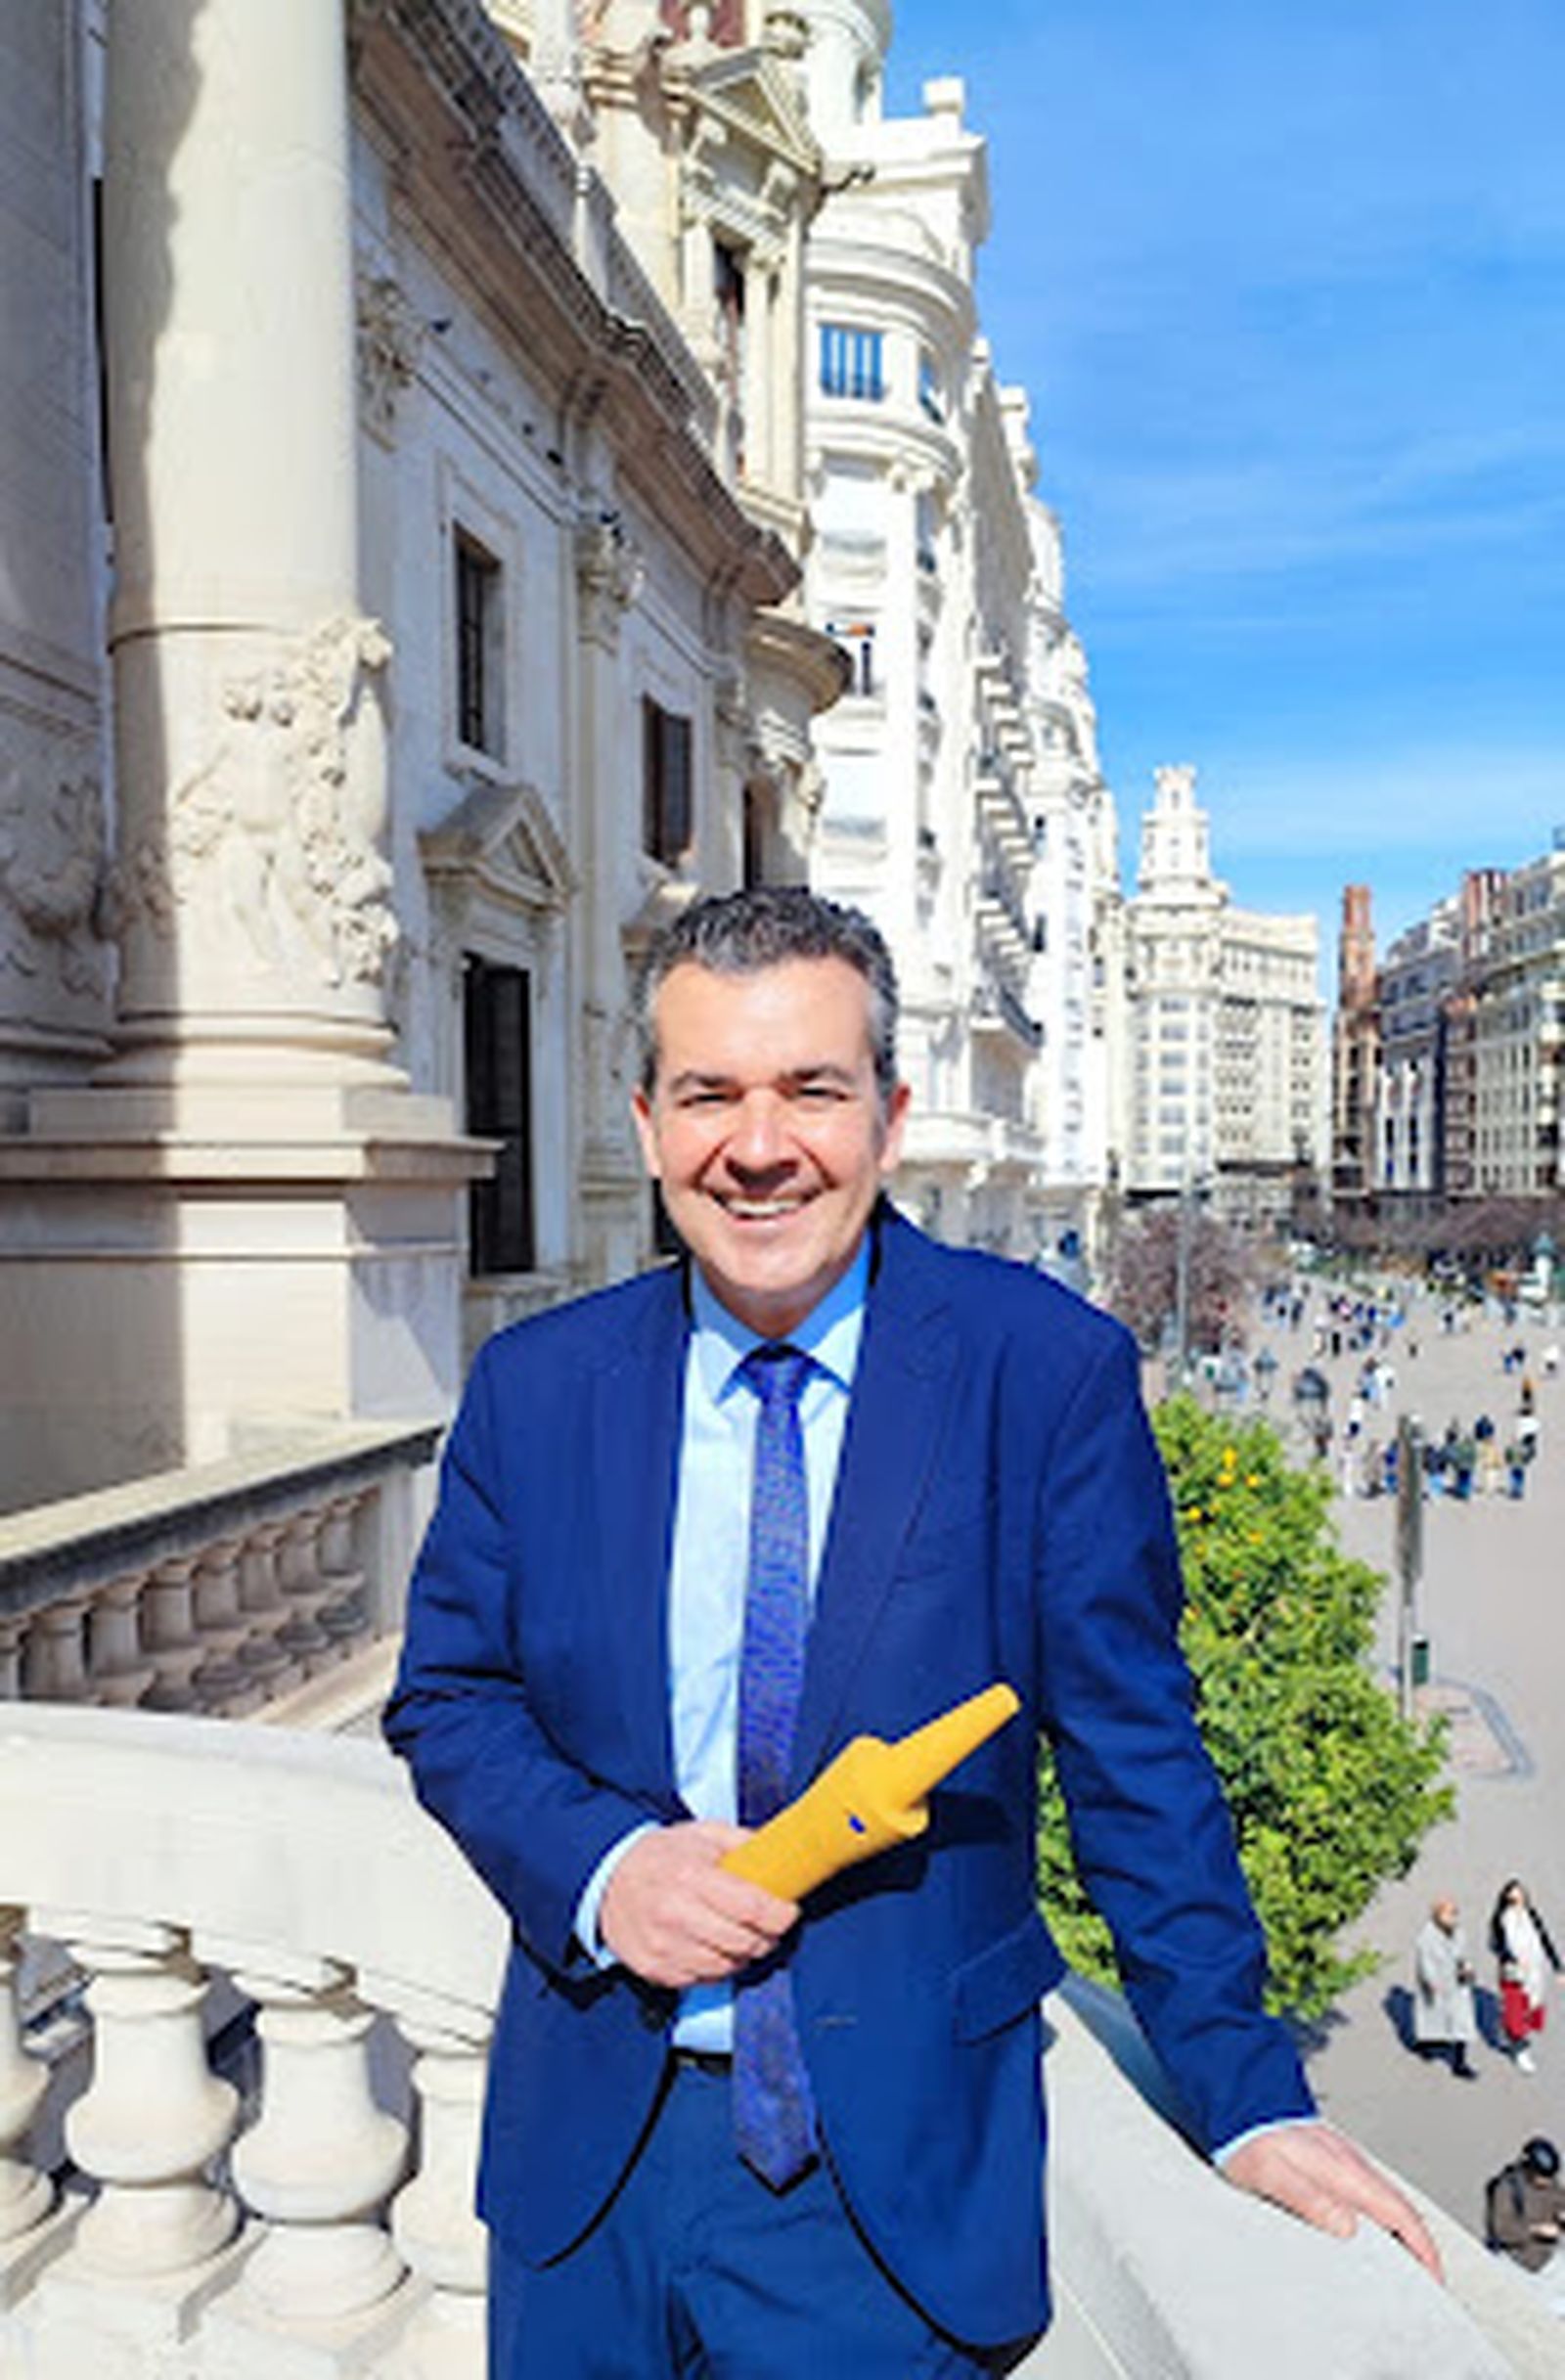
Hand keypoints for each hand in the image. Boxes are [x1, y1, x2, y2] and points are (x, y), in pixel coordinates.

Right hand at [599, 1821, 799, 1989]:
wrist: (606, 1879)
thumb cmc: (659, 1857)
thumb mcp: (700, 1835)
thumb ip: (742, 1843)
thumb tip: (781, 1856)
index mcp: (692, 1876)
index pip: (753, 1907)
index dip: (780, 1915)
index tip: (788, 1911)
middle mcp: (677, 1914)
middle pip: (745, 1942)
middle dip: (768, 1936)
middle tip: (770, 1926)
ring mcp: (665, 1947)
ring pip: (728, 1966)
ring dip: (744, 1954)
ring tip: (744, 1937)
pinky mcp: (656, 1969)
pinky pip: (704, 1980)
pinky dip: (718, 1968)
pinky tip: (716, 1948)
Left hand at [1222, 2122, 1443, 2281]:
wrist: (1238, 2101)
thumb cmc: (1250, 2137)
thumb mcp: (1273, 2175)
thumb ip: (1309, 2200)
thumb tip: (1346, 2227)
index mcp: (1345, 2171)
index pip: (1402, 2214)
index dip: (1424, 2249)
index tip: (1434, 2277)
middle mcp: (1350, 2166)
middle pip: (1401, 2212)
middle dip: (1419, 2248)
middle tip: (1424, 2281)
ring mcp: (1342, 2163)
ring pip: (1386, 2203)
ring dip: (1402, 2235)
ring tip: (1403, 2267)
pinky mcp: (1330, 2163)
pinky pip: (1367, 2197)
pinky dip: (1381, 2222)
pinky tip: (1368, 2235)